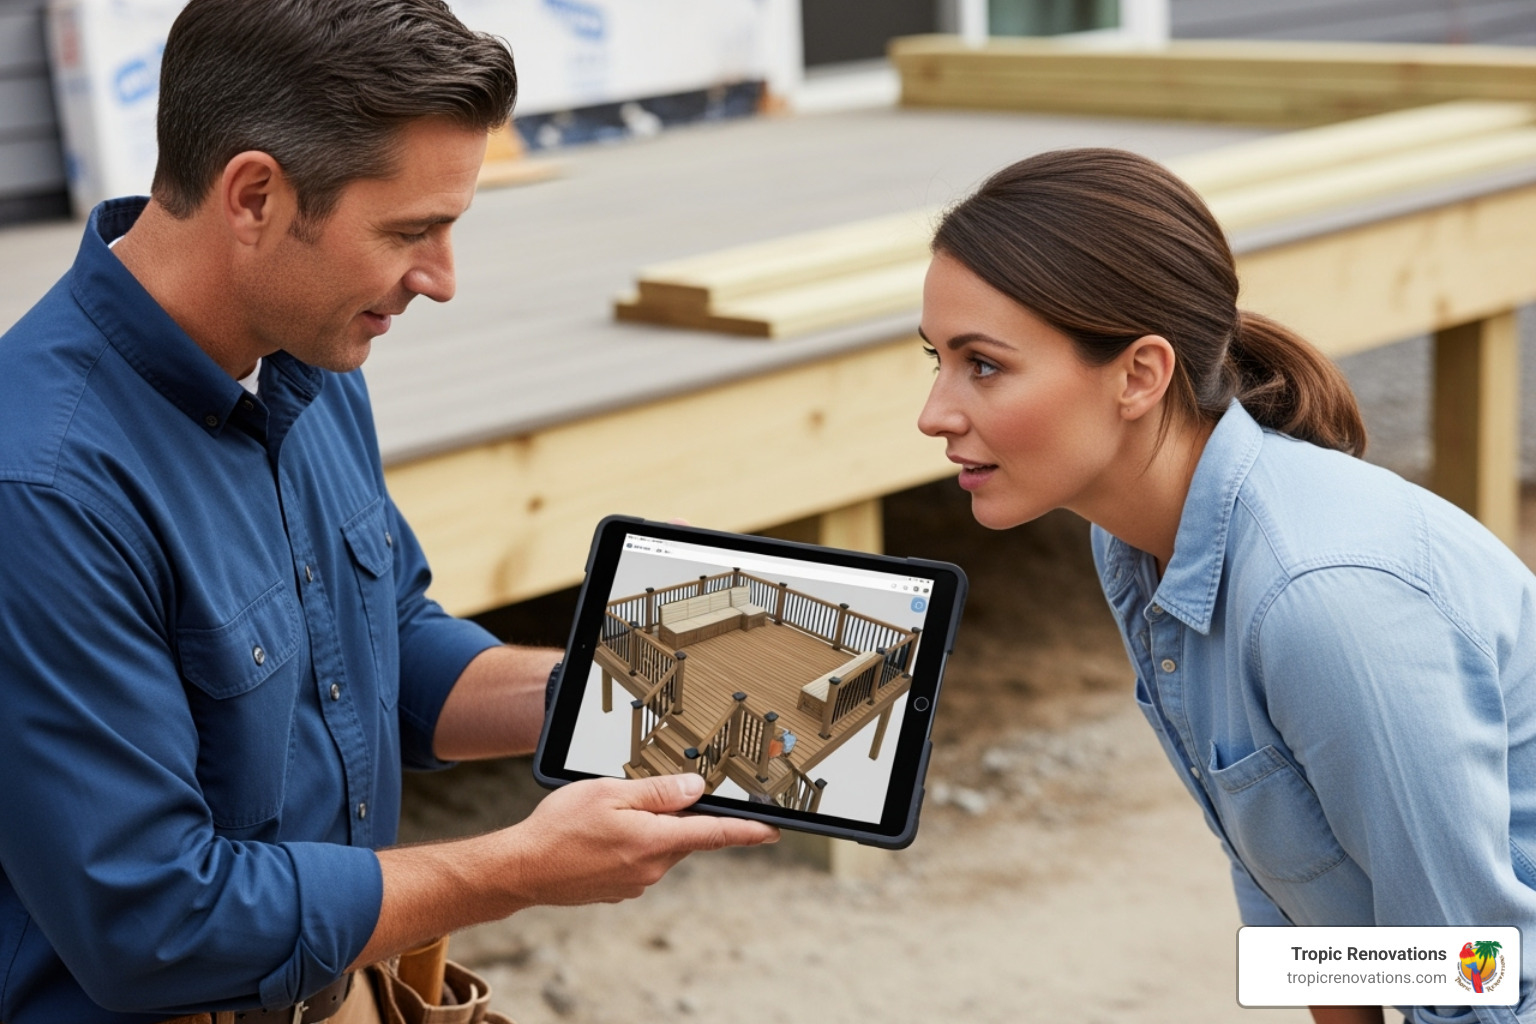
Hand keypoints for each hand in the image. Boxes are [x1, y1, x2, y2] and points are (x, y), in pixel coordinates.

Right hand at [498, 773, 777, 906]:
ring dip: (645, 828)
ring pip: (658, 847)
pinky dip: (627, 844)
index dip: (748, 831)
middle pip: (682, 835)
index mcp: (655, 842)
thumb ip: (658, 792)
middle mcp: (651, 868)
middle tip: (638, 796)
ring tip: (605, 815)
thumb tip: (695, 789)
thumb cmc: (560, 828)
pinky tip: (598, 835)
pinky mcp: (618, 889)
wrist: (521, 870)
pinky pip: (637, 860)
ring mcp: (635, 883)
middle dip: (671, 815)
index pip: (714, 834)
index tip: (773, 831)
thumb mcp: (610, 792)